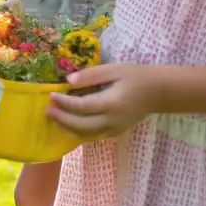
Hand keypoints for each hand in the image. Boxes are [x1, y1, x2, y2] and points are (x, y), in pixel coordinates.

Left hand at [46, 62, 162, 138]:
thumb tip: (68, 81)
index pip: (82, 107)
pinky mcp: (116, 133)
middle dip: (62, 119)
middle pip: (82, 126)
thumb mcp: (113, 69)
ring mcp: (115, 130)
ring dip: (68, 128)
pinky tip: (69, 125)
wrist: (157, 92)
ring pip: (87, 135)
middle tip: (47, 111)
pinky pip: (94, 136)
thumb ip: (91, 75)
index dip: (64, 103)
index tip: (51, 96)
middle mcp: (113, 121)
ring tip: (54, 118)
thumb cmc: (135, 76)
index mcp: (112, 103)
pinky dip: (79, 132)